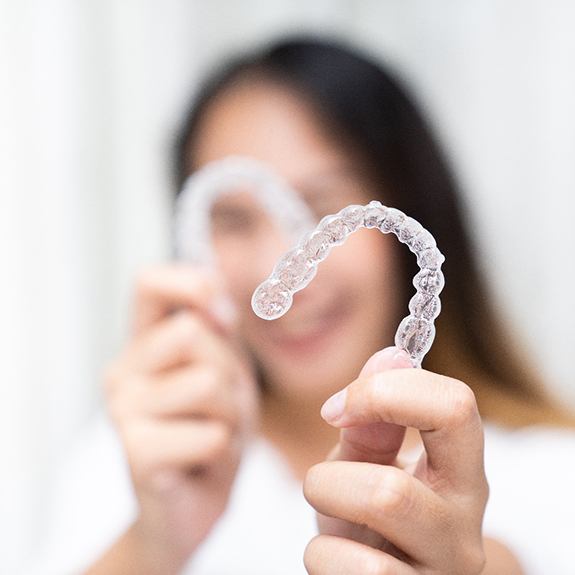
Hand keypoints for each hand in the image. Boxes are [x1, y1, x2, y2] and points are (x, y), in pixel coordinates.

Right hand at [103, 265, 258, 572]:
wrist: (191, 502)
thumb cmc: (210, 429)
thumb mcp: (224, 370)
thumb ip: (218, 331)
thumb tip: (216, 302)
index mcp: (143, 344)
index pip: (150, 282)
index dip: (192, 285)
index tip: (223, 319)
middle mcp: (122, 370)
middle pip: (194, 333)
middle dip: (230, 372)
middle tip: (221, 406)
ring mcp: (123, 411)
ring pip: (209, 382)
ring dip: (232, 414)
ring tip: (213, 433)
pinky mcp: (135, 453)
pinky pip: (211, 433)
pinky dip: (223, 450)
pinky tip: (201, 462)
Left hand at [303, 346, 488, 573]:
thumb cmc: (373, 516)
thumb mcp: (367, 463)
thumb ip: (374, 417)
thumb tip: (391, 353)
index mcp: (460, 470)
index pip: (455, 407)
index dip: (384, 393)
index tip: (335, 408)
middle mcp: (463, 525)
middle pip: (394, 488)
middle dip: (333, 477)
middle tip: (320, 480)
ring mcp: (443, 571)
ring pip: (373, 526)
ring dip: (325, 509)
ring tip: (327, 516)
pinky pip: (353, 573)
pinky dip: (321, 557)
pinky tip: (333, 558)